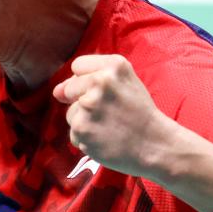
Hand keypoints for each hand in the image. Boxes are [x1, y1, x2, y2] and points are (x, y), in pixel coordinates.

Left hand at [52, 54, 168, 173]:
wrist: (155, 145)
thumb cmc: (139, 113)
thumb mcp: (125, 82)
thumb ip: (91, 77)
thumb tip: (57, 91)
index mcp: (113, 66)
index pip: (77, 66)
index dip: (85, 80)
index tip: (101, 93)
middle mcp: (100, 82)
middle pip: (69, 88)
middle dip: (82, 101)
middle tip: (108, 112)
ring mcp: (89, 106)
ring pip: (71, 113)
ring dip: (84, 122)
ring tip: (108, 127)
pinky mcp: (82, 129)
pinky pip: (74, 133)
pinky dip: (86, 139)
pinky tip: (105, 139)